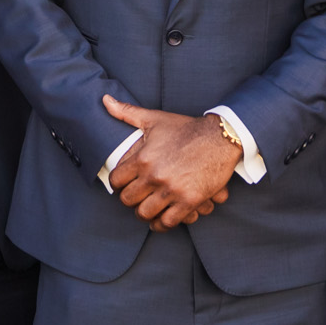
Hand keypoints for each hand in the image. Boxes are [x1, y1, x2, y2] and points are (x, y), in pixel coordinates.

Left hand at [102, 97, 241, 231]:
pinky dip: (162, 224)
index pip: (116, 181)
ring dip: (145, 213)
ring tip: (148, 208)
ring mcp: (172, 190)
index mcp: (143, 158)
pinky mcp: (189, 201)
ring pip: (145, 214)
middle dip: (131, 199)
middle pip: (128, 200)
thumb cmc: (186, 129)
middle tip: (137, 196)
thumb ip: (127, 112)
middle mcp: (155, 176)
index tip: (124, 183)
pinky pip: (167, 222)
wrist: (220, 138)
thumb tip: (105, 101)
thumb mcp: (155, 119)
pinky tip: (161, 219)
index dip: (118, 183)